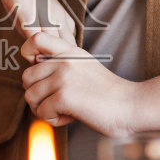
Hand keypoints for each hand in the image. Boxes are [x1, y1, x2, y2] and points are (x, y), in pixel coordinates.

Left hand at [20, 30, 137, 136]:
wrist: (132, 106)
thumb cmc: (109, 94)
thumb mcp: (85, 68)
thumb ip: (63, 66)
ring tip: (65, 111)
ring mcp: (63, 78)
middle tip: (57, 102)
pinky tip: (71, 117)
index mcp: (70, 52)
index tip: (40, 71)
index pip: (36, 38)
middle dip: (37, 95)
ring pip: (30, 97)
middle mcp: (64, 61)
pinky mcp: (64, 97)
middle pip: (26, 77)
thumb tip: (35, 77)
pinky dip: (53, 120)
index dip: (28, 53)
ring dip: (44, 110)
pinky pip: (41, 112)